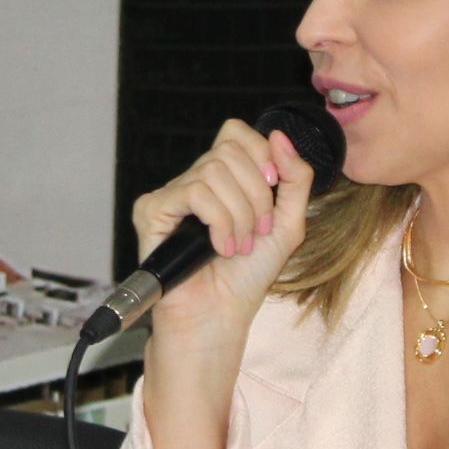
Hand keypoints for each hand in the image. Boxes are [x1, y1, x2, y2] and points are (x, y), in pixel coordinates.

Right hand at [129, 117, 315, 335]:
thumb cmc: (248, 276)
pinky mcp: (152, 210)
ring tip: (237, 246)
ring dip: (239, 214)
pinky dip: (218, 221)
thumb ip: (295, 178)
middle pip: (229, 150)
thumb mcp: (288, 222)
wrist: (221, 315)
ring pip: (214, 170)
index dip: (259, 153)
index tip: (273, 188)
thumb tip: (279, 135)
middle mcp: (194, 180)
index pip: (236, 133)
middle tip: (256, 231)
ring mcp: (171, 194)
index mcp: (223, 179)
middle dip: (256, 194)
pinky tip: (219, 247)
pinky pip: (194, 191)